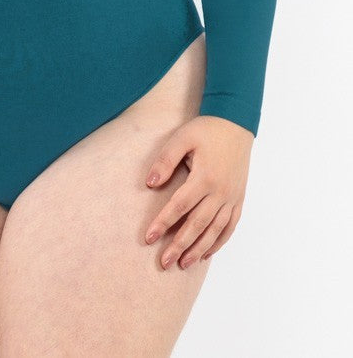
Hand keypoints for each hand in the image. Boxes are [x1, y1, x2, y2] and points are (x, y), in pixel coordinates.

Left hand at [143, 115, 253, 268]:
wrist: (235, 124)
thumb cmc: (205, 130)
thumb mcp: (181, 139)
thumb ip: (165, 160)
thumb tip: (150, 183)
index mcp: (205, 177)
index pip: (179, 206)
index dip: (163, 223)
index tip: (149, 238)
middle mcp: (221, 192)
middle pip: (197, 225)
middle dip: (179, 245)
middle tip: (164, 262)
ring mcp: (232, 197)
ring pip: (215, 230)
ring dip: (199, 249)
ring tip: (183, 264)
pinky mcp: (239, 199)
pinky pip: (230, 226)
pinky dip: (219, 242)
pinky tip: (207, 253)